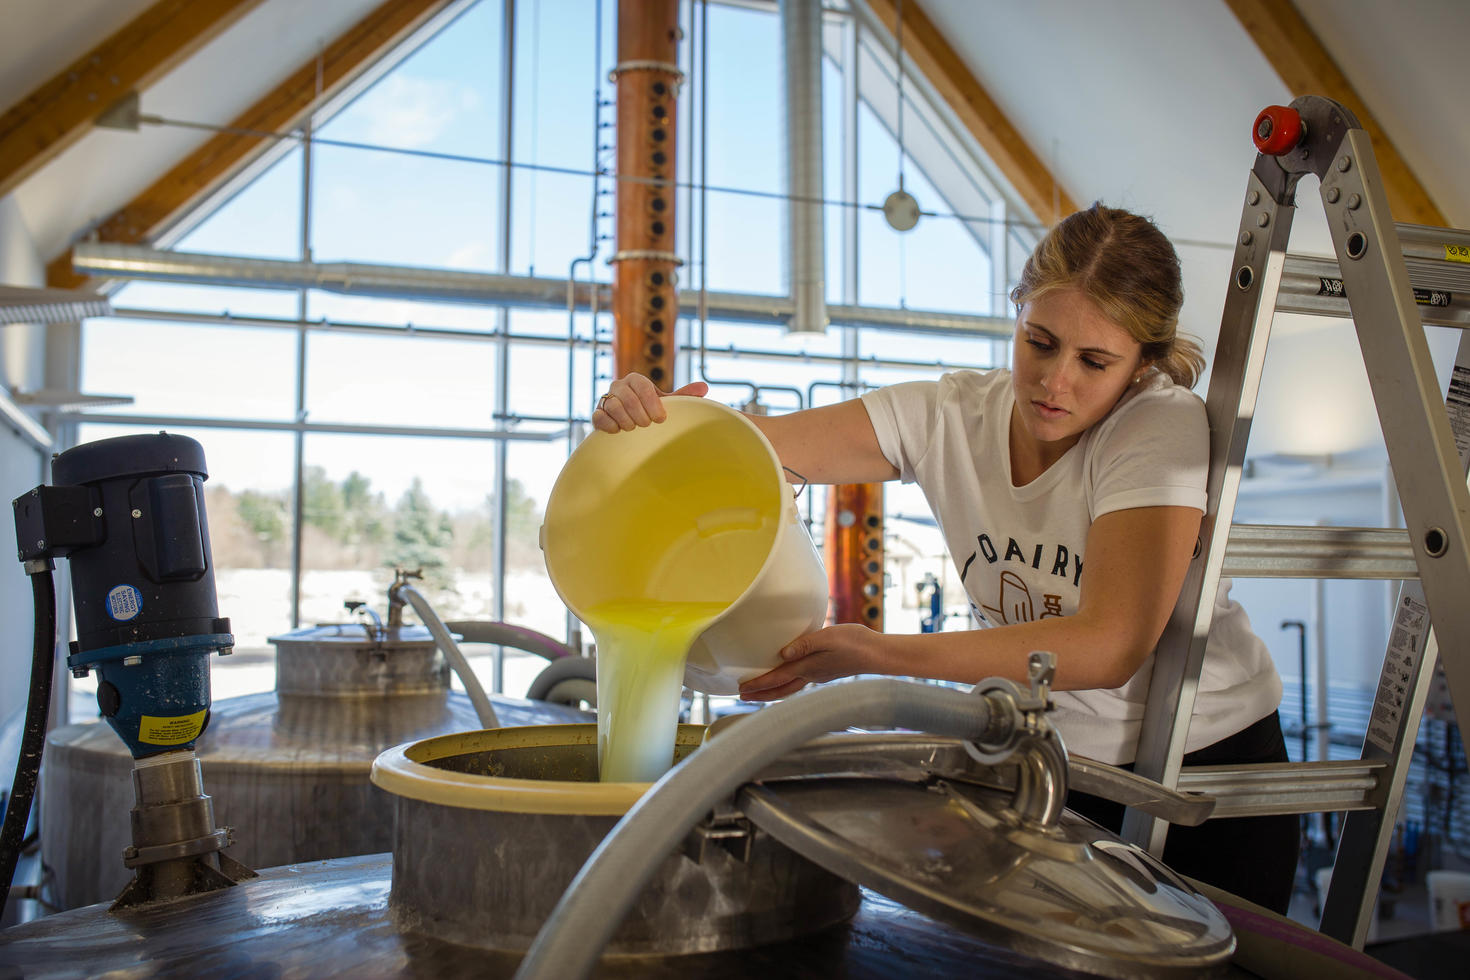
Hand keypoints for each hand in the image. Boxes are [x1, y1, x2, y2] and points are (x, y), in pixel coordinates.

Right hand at [592, 373, 709, 432]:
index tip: (660, 419)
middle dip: (640, 414)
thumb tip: (704, 387)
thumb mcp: (666, 403)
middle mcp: (618, 386)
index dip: (652, 403)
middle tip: (646, 426)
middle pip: (628, 397)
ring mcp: (606, 399)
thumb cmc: (650, 411)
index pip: (642, 386)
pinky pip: (598, 416)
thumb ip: (683, 396)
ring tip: (633, 429)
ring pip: (613, 406)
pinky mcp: (597, 413)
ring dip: (626, 421)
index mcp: (636, 380)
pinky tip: (618, 431)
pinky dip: (609, 424)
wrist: (629, 423)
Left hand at [738, 623, 882, 701]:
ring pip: (790, 687)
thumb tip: (782, 653)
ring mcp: (819, 675)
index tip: (741, 690)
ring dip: (772, 691)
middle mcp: (811, 674)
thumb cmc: (856, 643)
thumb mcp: (828, 637)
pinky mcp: (827, 671)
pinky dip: (787, 684)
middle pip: (780, 689)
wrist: (879, 654)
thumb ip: (805, 644)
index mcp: (808, 667)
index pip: (777, 678)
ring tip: (760, 692)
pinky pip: (800, 682)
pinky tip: (788, 678)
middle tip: (743, 696)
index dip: (758, 684)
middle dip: (761, 693)